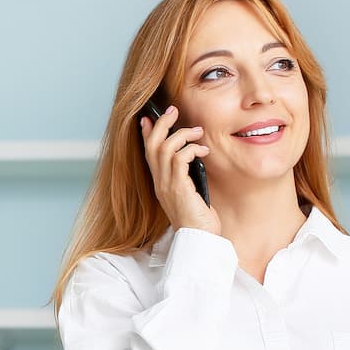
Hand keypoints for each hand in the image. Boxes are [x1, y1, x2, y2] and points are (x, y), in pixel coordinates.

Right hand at [141, 105, 220, 235]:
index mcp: (160, 183)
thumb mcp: (190, 193)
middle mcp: (160, 183)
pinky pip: (180, 158)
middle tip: (173, 110)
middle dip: (162, 123)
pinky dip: (192, 148)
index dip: (146, 134)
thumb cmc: (199, 219)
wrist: (199, 239)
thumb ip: (187, 176)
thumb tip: (193, 156)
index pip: (148, 153)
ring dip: (182, 134)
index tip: (148, 118)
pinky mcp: (178, 187)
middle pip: (153, 145)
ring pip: (165, 147)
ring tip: (198, 131)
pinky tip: (203, 150)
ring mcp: (167, 185)